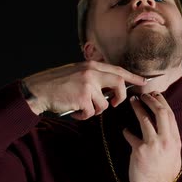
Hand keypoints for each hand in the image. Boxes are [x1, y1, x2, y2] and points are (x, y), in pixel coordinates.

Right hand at [22, 60, 146, 118]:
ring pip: (103, 104)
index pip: (118, 70)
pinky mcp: (82, 97)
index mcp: (91, 65)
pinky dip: (83, 115)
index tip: (144, 81)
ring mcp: (87, 84)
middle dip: (119, 97)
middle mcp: (91, 72)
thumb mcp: (76, 73)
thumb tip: (109, 90)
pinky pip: (91, 113)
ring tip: (80, 107)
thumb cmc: (55, 84)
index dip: (132, 76)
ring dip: (93, 110)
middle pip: (118, 84)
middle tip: (114, 104)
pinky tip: (73, 110)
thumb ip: (93, 77)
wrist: (37, 90)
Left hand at [122, 92, 180, 181]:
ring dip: (138, 108)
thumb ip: (170, 142)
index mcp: (175, 140)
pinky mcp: (140, 151)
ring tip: (133, 102)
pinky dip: (127, 132)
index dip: (162, 103)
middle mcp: (166, 139)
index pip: (170, 115)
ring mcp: (153, 144)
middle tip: (144, 95)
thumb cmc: (164, 178)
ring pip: (145, 119)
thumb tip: (165, 132)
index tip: (156, 96)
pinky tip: (125, 130)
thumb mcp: (174, 157)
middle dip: (152, 100)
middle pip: (160, 112)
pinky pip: (131, 136)